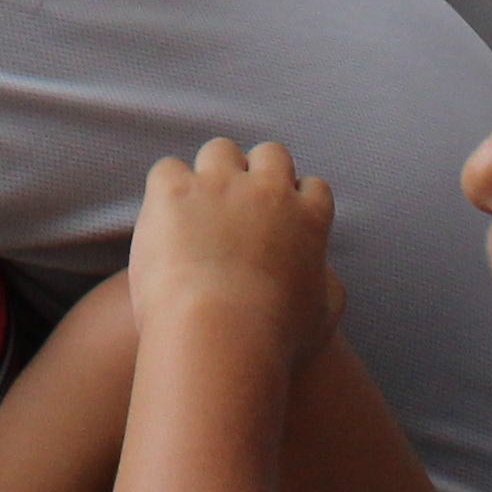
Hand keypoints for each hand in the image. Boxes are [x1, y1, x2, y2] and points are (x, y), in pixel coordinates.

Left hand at [127, 138, 341, 375]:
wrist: (220, 337)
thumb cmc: (273, 340)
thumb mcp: (323, 318)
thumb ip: (328, 288)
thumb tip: (322, 276)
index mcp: (309, 217)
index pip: (311, 187)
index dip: (294, 201)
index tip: (279, 221)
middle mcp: (268, 189)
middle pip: (271, 155)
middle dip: (257, 173)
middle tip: (238, 206)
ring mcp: (219, 185)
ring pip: (220, 151)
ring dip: (211, 173)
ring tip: (198, 209)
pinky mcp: (174, 190)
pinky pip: (168, 170)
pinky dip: (166, 190)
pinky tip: (163, 220)